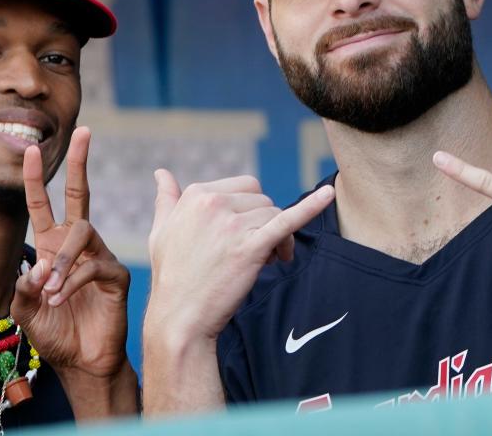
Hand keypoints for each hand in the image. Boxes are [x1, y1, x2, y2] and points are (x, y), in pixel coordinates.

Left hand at [10, 126, 129, 378]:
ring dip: (61, 259)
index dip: (37, 178)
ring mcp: (98, 257)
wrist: (82, 363)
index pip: (44, 205)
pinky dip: (74, 278)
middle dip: (80, 162)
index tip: (32, 149)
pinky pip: (94, 264)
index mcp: (52, 247)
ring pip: (81, 233)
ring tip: (51, 289)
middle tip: (84, 132)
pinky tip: (62, 297)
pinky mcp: (114, 275)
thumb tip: (36, 268)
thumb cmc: (55, 335)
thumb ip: (23, 290)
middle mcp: (76, 245)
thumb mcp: (25, 313)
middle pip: (81, 194)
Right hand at [145, 170, 333, 342]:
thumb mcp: (161, 231)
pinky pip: (286, 221)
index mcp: (196, 194)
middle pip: (262, 200)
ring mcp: (232, 224)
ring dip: (277, 238)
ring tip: (267, 262)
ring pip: (275, 216)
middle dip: (265, 223)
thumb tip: (161, 173)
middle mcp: (213, 203)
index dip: (250, 211)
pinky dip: (311, 207)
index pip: (244, 187)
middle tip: (259, 253)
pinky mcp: (249, 247)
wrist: (179, 318)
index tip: (244, 236)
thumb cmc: (171, 276)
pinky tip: (329, 194)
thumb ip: (166, 199)